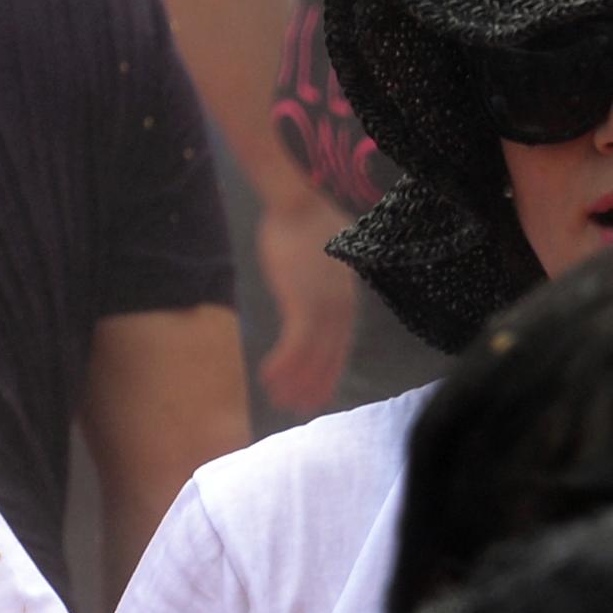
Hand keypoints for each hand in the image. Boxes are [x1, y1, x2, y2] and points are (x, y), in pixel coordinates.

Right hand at [253, 182, 358, 414]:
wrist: (296, 205)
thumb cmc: (304, 222)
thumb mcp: (324, 255)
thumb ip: (323, 278)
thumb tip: (315, 285)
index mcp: (346, 297)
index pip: (340, 345)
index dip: (328, 372)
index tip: (318, 393)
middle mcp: (341, 307)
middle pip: (328, 357)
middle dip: (312, 385)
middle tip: (296, 407)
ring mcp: (324, 307)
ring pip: (311, 357)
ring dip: (293, 381)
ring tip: (276, 398)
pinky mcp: (303, 304)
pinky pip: (294, 346)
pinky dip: (282, 365)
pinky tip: (266, 378)